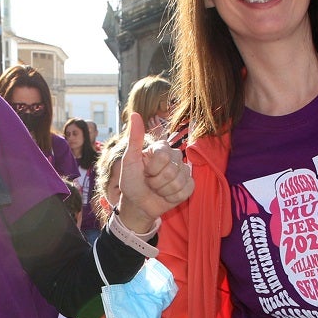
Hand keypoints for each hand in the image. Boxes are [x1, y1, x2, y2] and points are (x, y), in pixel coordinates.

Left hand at [114, 112, 192, 231]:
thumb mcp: (129, 160)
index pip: (163, 157)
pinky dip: (172, 197)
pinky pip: (186, 190)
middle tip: (149, 182)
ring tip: (156, 189)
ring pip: (179, 183)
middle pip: (171, 171)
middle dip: (156, 182)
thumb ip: (134, 138)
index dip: (151, 169)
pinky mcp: (189, 186)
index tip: (144, 171)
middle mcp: (175, 157)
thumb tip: (134, 114)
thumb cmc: (131, 181)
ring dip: (163, 191)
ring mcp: (183, 171)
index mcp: (161, 148)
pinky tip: (166, 195)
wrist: (137, 203)